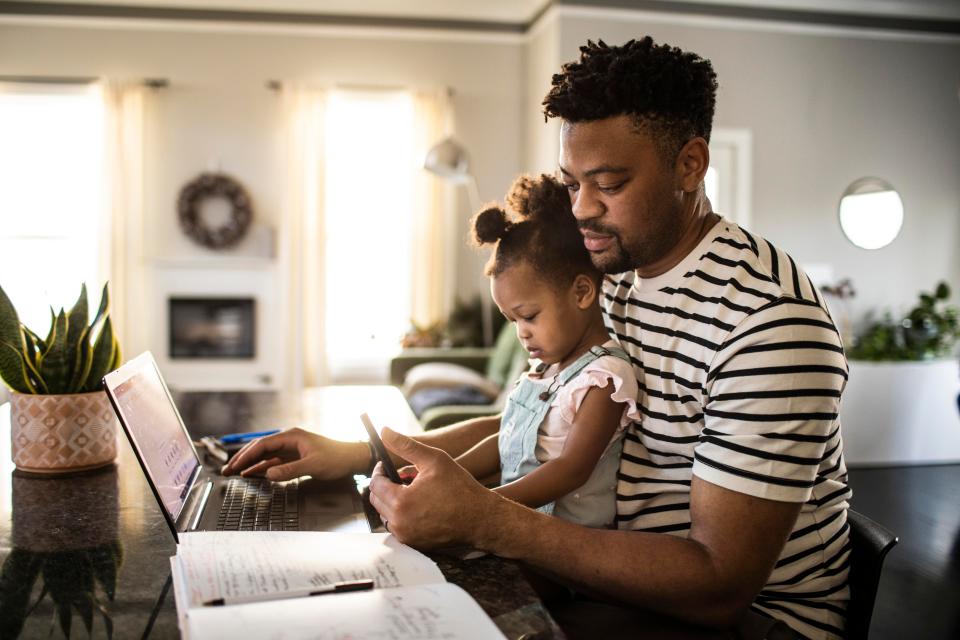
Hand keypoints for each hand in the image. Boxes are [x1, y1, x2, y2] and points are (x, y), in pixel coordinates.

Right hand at [220, 428, 366, 481]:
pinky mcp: (294, 457)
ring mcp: (291, 448)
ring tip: (234, 473)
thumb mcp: (314, 465)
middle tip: (227, 470)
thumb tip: (269, 474)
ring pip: (265, 455)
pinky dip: (261, 468)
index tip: (235, 466)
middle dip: (243, 459)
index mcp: (292, 436)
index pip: (263, 444)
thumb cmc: (336, 458)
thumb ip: (290, 470)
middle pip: (260, 448)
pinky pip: (273, 462)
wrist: (352, 458)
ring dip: (250, 464)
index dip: (247, 455)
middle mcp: (289, 440)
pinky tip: (251, 474)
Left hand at [368, 428, 498, 548]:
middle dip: (386, 485)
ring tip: (414, 490)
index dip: (379, 471)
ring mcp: (406, 536)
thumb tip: (385, 431)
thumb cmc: (460, 488)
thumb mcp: (434, 460)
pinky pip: (398, 526)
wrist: (481, 519)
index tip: (386, 465)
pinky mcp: (414, 544)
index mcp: (400, 502)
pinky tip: (420, 505)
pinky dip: (403, 514)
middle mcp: (399, 523)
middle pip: (377, 500)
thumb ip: (406, 445)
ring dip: (393, 500)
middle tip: (404, 476)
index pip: (375, 484)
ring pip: (386, 514)